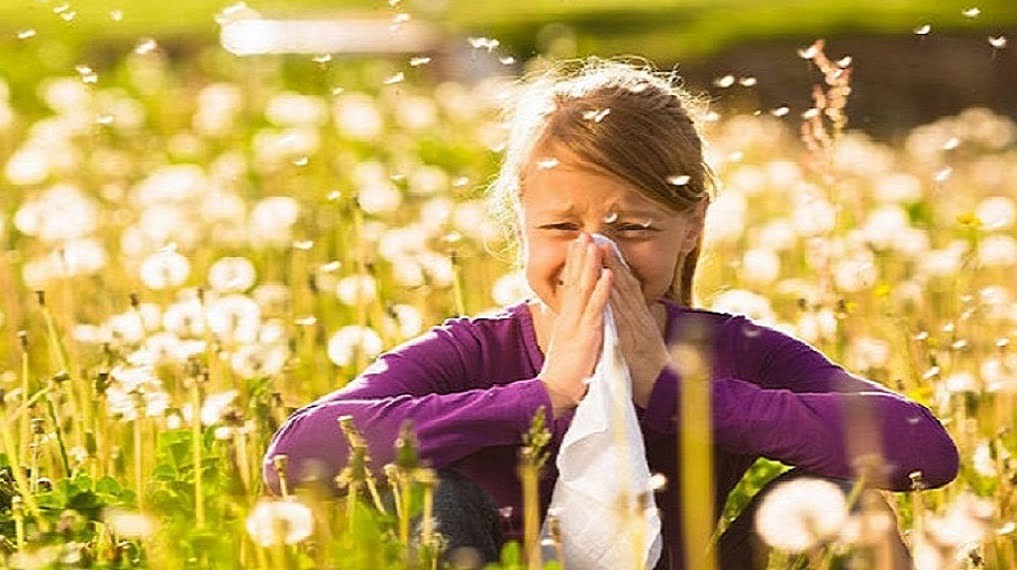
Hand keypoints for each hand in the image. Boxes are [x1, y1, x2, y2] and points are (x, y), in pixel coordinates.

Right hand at [538, 233, 613, 417]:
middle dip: (580, 256)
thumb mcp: (568, 343)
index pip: (570, 284)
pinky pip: (597, 309)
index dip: (574, 263)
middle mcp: (570, 317)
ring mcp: (577, 324)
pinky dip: (602, 290)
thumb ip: (571, 326)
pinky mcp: (587, 335)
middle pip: (575, 280)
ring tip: (595, 244)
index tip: (578, 243)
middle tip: (584, 233)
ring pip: (585, 289)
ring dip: (590, 265)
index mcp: (567, 318)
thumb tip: (571, 315)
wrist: (556, 392)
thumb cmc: (565, 372)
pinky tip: (608, 274)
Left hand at [598, 242, 670, 407]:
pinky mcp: (633, 340)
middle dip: (612, 259)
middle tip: (599, 237)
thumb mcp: (640, 340)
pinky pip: (623, 317)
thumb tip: (626, 311)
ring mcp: (637, 327)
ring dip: (613, 271)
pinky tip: (609, 285)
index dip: (615, 265)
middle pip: (624, 283)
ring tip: (602, 250)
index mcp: (639, 317)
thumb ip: (633, 324)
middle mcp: (639, 317)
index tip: (602, 245)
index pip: (626, 286)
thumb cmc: (649, 368)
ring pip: (624, 294)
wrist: (664, 390)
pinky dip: (616, 300)